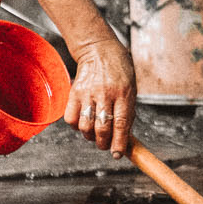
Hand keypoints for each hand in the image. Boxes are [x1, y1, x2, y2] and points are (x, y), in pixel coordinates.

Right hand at [64, 37, 135, 156]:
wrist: (99, 49)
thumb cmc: (119, 70)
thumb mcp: (131, 88)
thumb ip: (127, 111)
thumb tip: (124, 137)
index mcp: (124, 93)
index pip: (121, 124)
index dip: (119, 143)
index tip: (117, 154)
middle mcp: (106, 94)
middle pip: (102, 128)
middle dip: (104, 144)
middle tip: (105, 145)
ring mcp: (88, 93)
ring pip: (85, 126)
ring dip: (90, 136)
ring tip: (94, 133)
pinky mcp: (74, 92)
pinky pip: (71, 118)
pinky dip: (76, 126)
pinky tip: (83, 122)